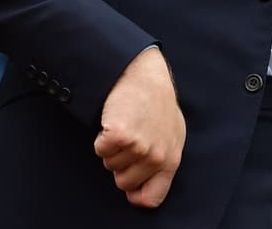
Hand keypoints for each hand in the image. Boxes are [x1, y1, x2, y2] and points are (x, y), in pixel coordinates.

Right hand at [93, 47, 185, 208]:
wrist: (142, 74)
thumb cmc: (156, 101)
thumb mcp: (171, 133)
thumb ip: (163, 157)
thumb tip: (150, 177)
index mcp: (171, 160)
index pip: (151, 198)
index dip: (134, 193)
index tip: (128, 184)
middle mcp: (156, 157)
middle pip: (123, 182)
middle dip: (119, 164)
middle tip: (126, 141)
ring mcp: (138, 148)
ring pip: (109, 164)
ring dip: (111, 148)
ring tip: (123, 125)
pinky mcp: (120, 136)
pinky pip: (100, 149)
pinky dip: (101, 136)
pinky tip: (113, 120)